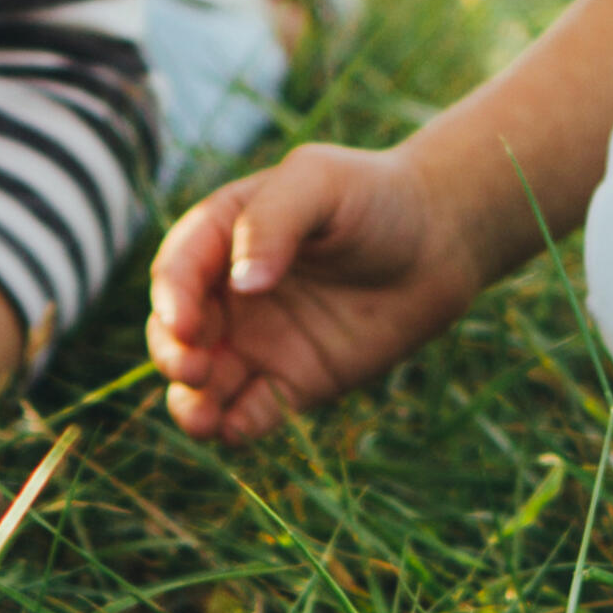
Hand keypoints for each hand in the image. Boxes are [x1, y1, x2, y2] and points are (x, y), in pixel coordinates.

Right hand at [146, 144, 481, 446]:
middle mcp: (230, 294)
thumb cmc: (374, 196)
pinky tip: (238, 430)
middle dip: (174, 354)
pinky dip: (236, 427)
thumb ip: (272, 222)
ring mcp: (259, 342)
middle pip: (178, 333)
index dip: (171, 299)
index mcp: (221, 237)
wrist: (440, 240)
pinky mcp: (293, 383)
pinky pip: (252, 413)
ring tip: (201, 419)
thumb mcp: (318, 181)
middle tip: (194, 368)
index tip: (185, 324)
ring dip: (191, 403)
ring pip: (205, 383)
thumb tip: (241, 285)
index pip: (177, 271)